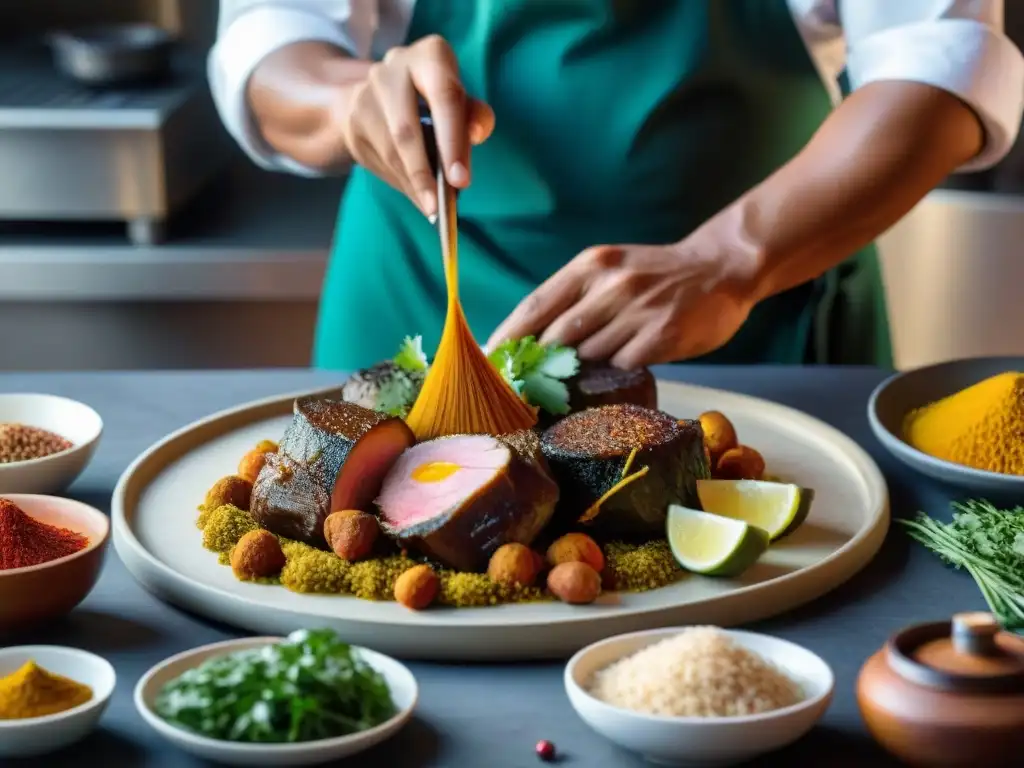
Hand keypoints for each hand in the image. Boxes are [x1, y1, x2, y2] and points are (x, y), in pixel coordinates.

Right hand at [340, 35, 494, 215]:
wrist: (384, 94)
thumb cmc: (436, 100)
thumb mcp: (461, 101)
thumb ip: (475, 116)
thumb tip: (476, 134)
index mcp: (430, 56)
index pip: (444, 98)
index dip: (453, 142)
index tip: (460, 181)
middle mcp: (394, 68)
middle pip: (406, 129)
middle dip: (424, 173)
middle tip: (439, 206)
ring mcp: (367, 93)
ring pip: (389, 150)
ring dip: (411, 184)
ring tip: (430, 207)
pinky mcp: (352, 119)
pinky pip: (377, 159)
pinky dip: (400, 182)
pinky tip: (415, 194)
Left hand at [486, 243, 757, 368]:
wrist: (723, 266)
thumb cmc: (657, 274)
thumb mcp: (611, 270)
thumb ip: (575, 298)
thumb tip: (532, 342)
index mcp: (591, 265)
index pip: (535, 305)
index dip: (507, 337)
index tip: (487, 361)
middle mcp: (610, 284)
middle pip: (555, 337)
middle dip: (536, 365)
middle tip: (522, 387)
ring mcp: (637, 310)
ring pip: (589, 356)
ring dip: (581, 371)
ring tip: (580, 379)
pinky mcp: (662, 335)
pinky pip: (623, 365)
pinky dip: (617, 372)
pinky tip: (624, 367)